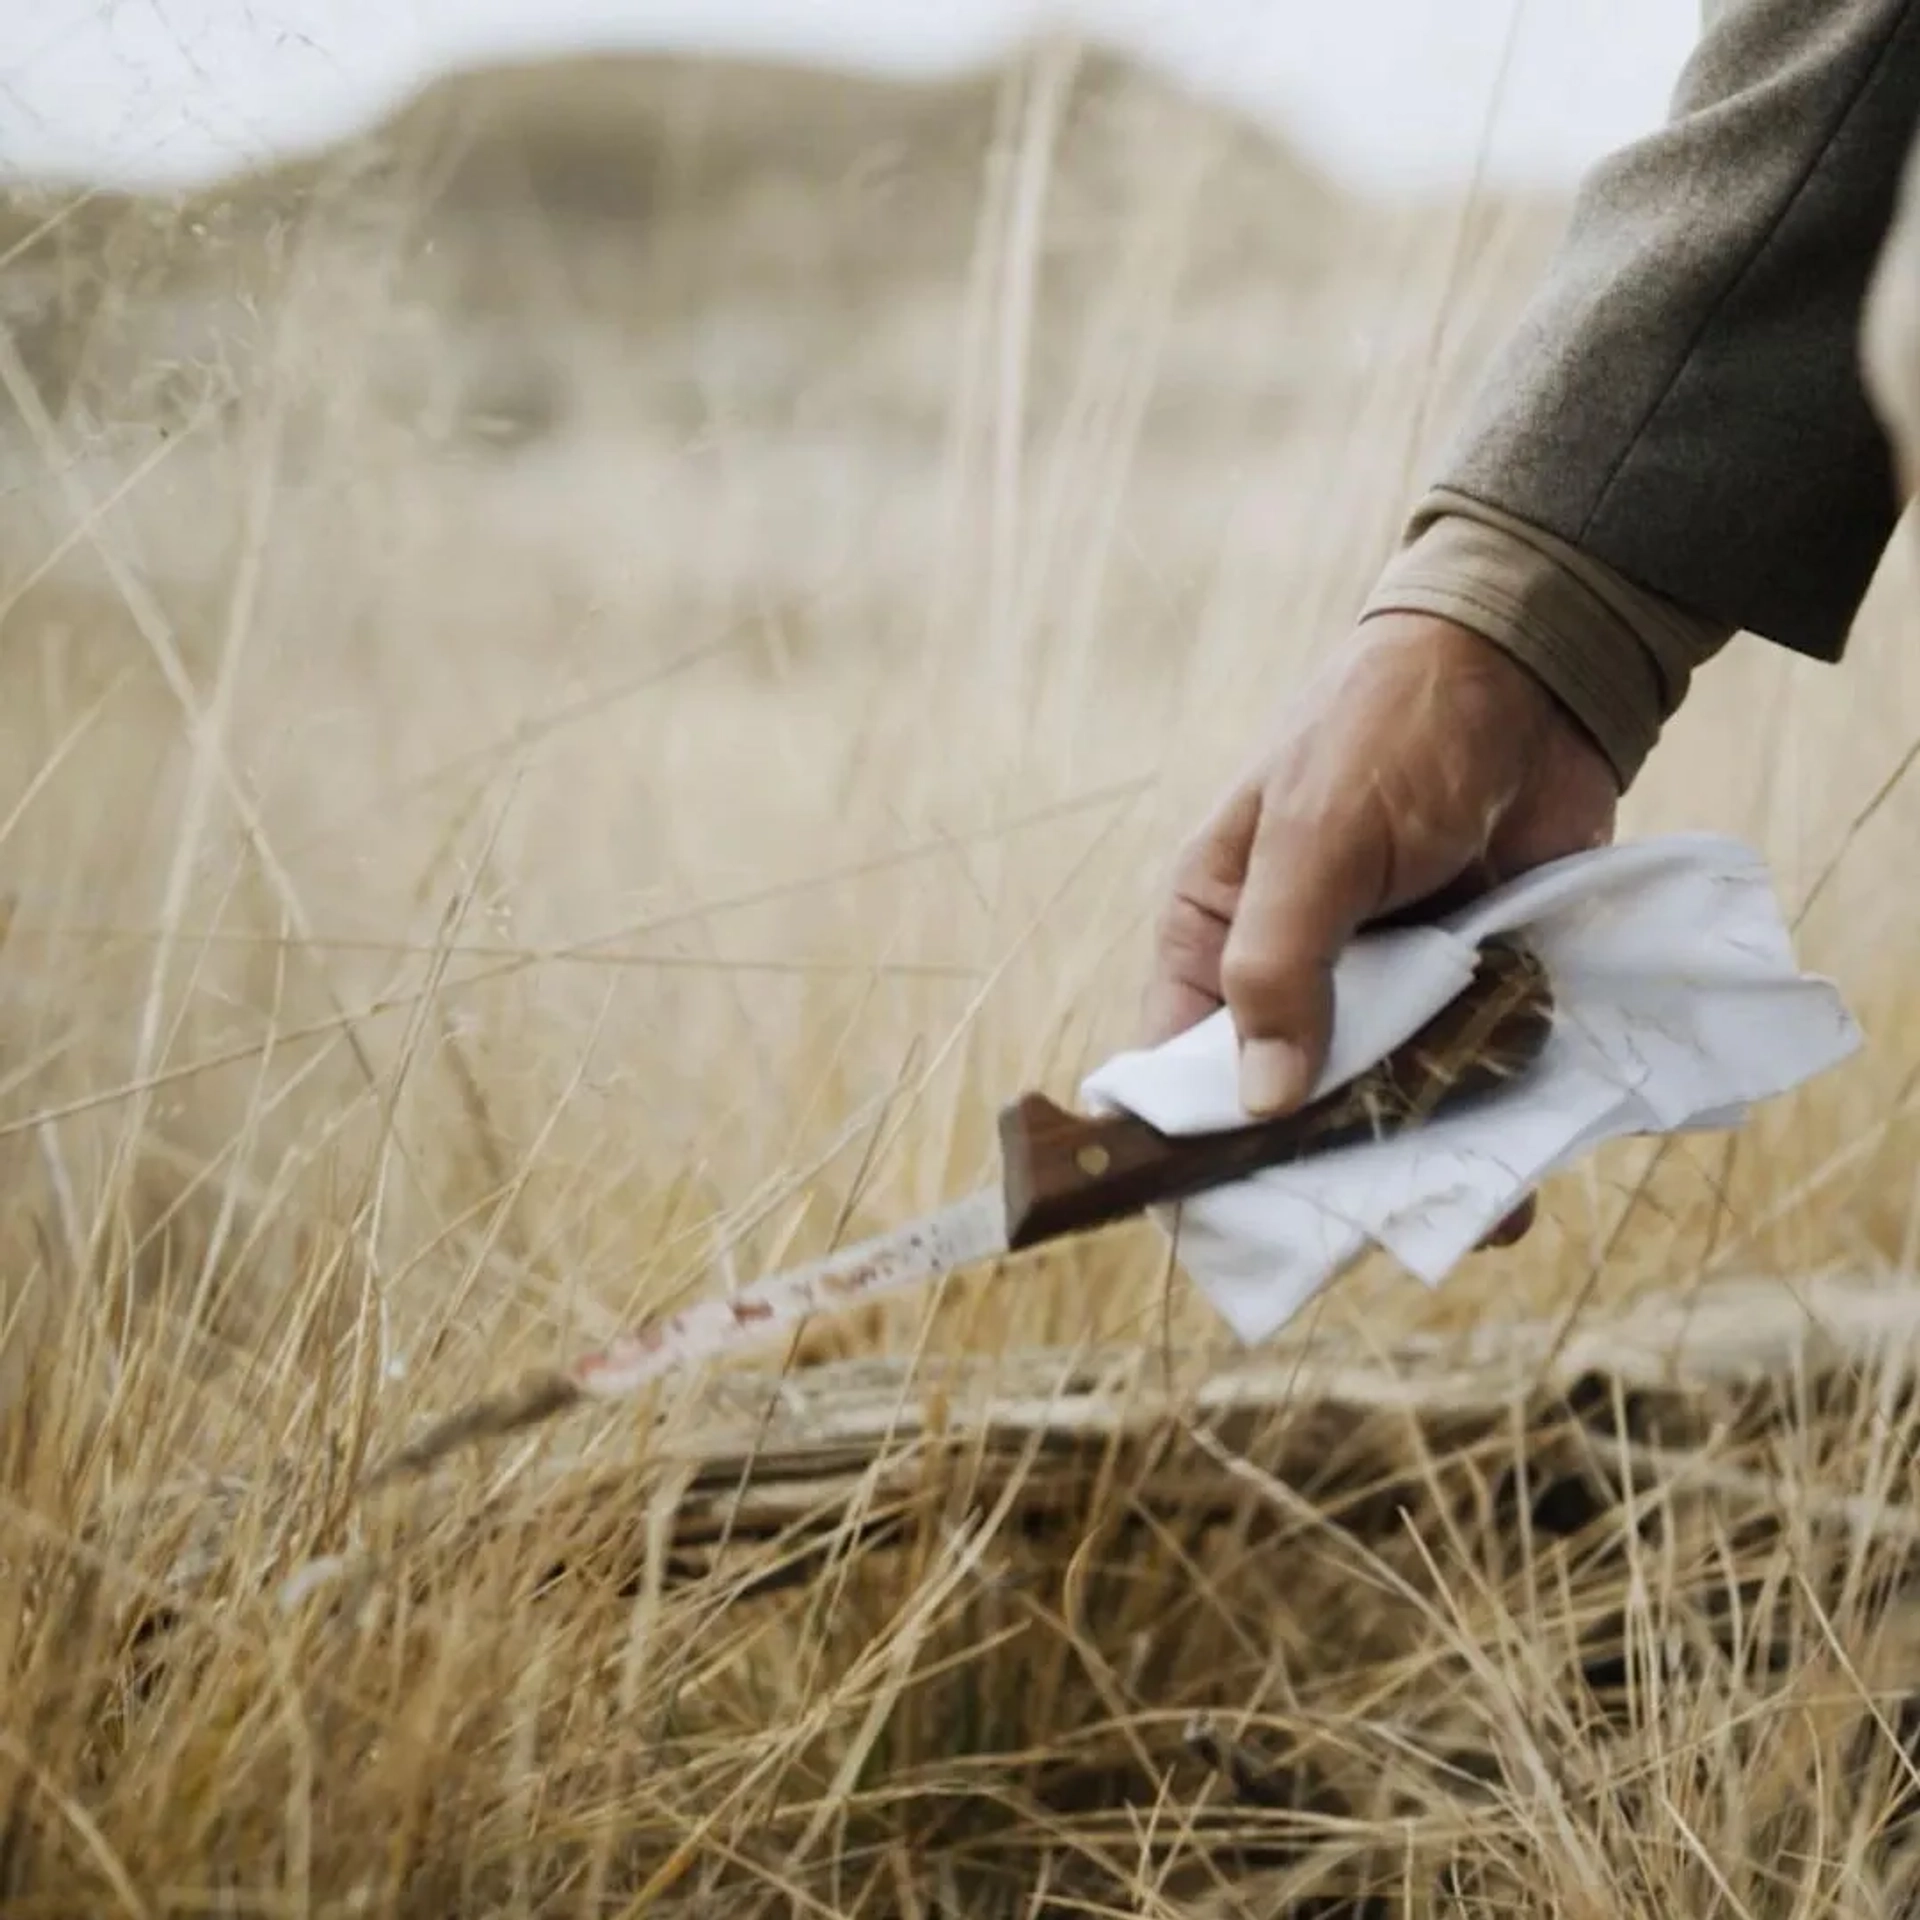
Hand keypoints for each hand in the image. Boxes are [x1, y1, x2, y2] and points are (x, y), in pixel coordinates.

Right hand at [1146, 613, 1619, 1244]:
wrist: (1532, 673)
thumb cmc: (1386, 732)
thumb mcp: (1314, 838)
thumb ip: (1278, 965)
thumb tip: (1258, 1106)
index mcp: (1214, 937)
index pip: (1176, 1067)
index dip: (1189, 1143)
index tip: (1230, 1219)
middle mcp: (1291, 981)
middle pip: (1286, 1109)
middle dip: (1326, 1165)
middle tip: (1372, 1217)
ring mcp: (1386, 995)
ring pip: (1385, 1108)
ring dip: (1421, 1155)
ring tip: (1465, 1203)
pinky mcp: (1472, 996)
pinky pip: (1470, 1084)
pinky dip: (1492, 1124)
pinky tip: (1519, 1171)